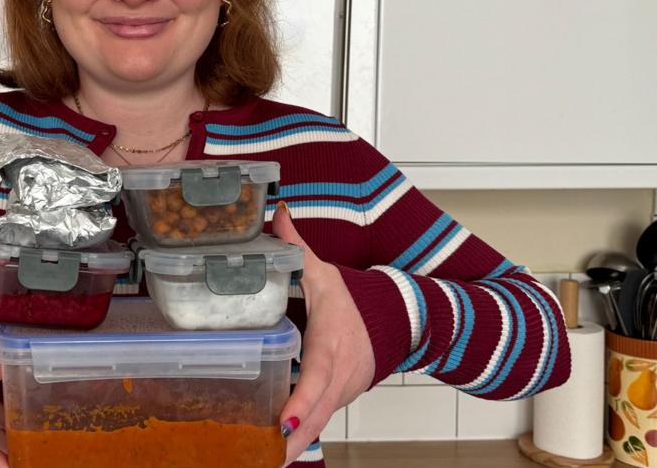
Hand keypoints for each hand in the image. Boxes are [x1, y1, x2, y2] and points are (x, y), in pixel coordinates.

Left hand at [272, 203, 375, 465]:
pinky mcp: (333, 403)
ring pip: (314, 426)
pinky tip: (269, 454)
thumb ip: (298, 248)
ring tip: (260, 462)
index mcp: (332, 347)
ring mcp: (338, 395)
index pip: (317, 377)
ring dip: (291, 446)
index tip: (283, 420)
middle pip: (314, 415)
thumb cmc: (355, 302)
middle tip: (265, 457)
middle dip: (291, 440)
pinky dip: (295, 441)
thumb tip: (277, 214)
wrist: (396, 326)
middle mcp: (337, 379)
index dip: (301, 400)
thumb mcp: (325, 274)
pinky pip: (313, 425)